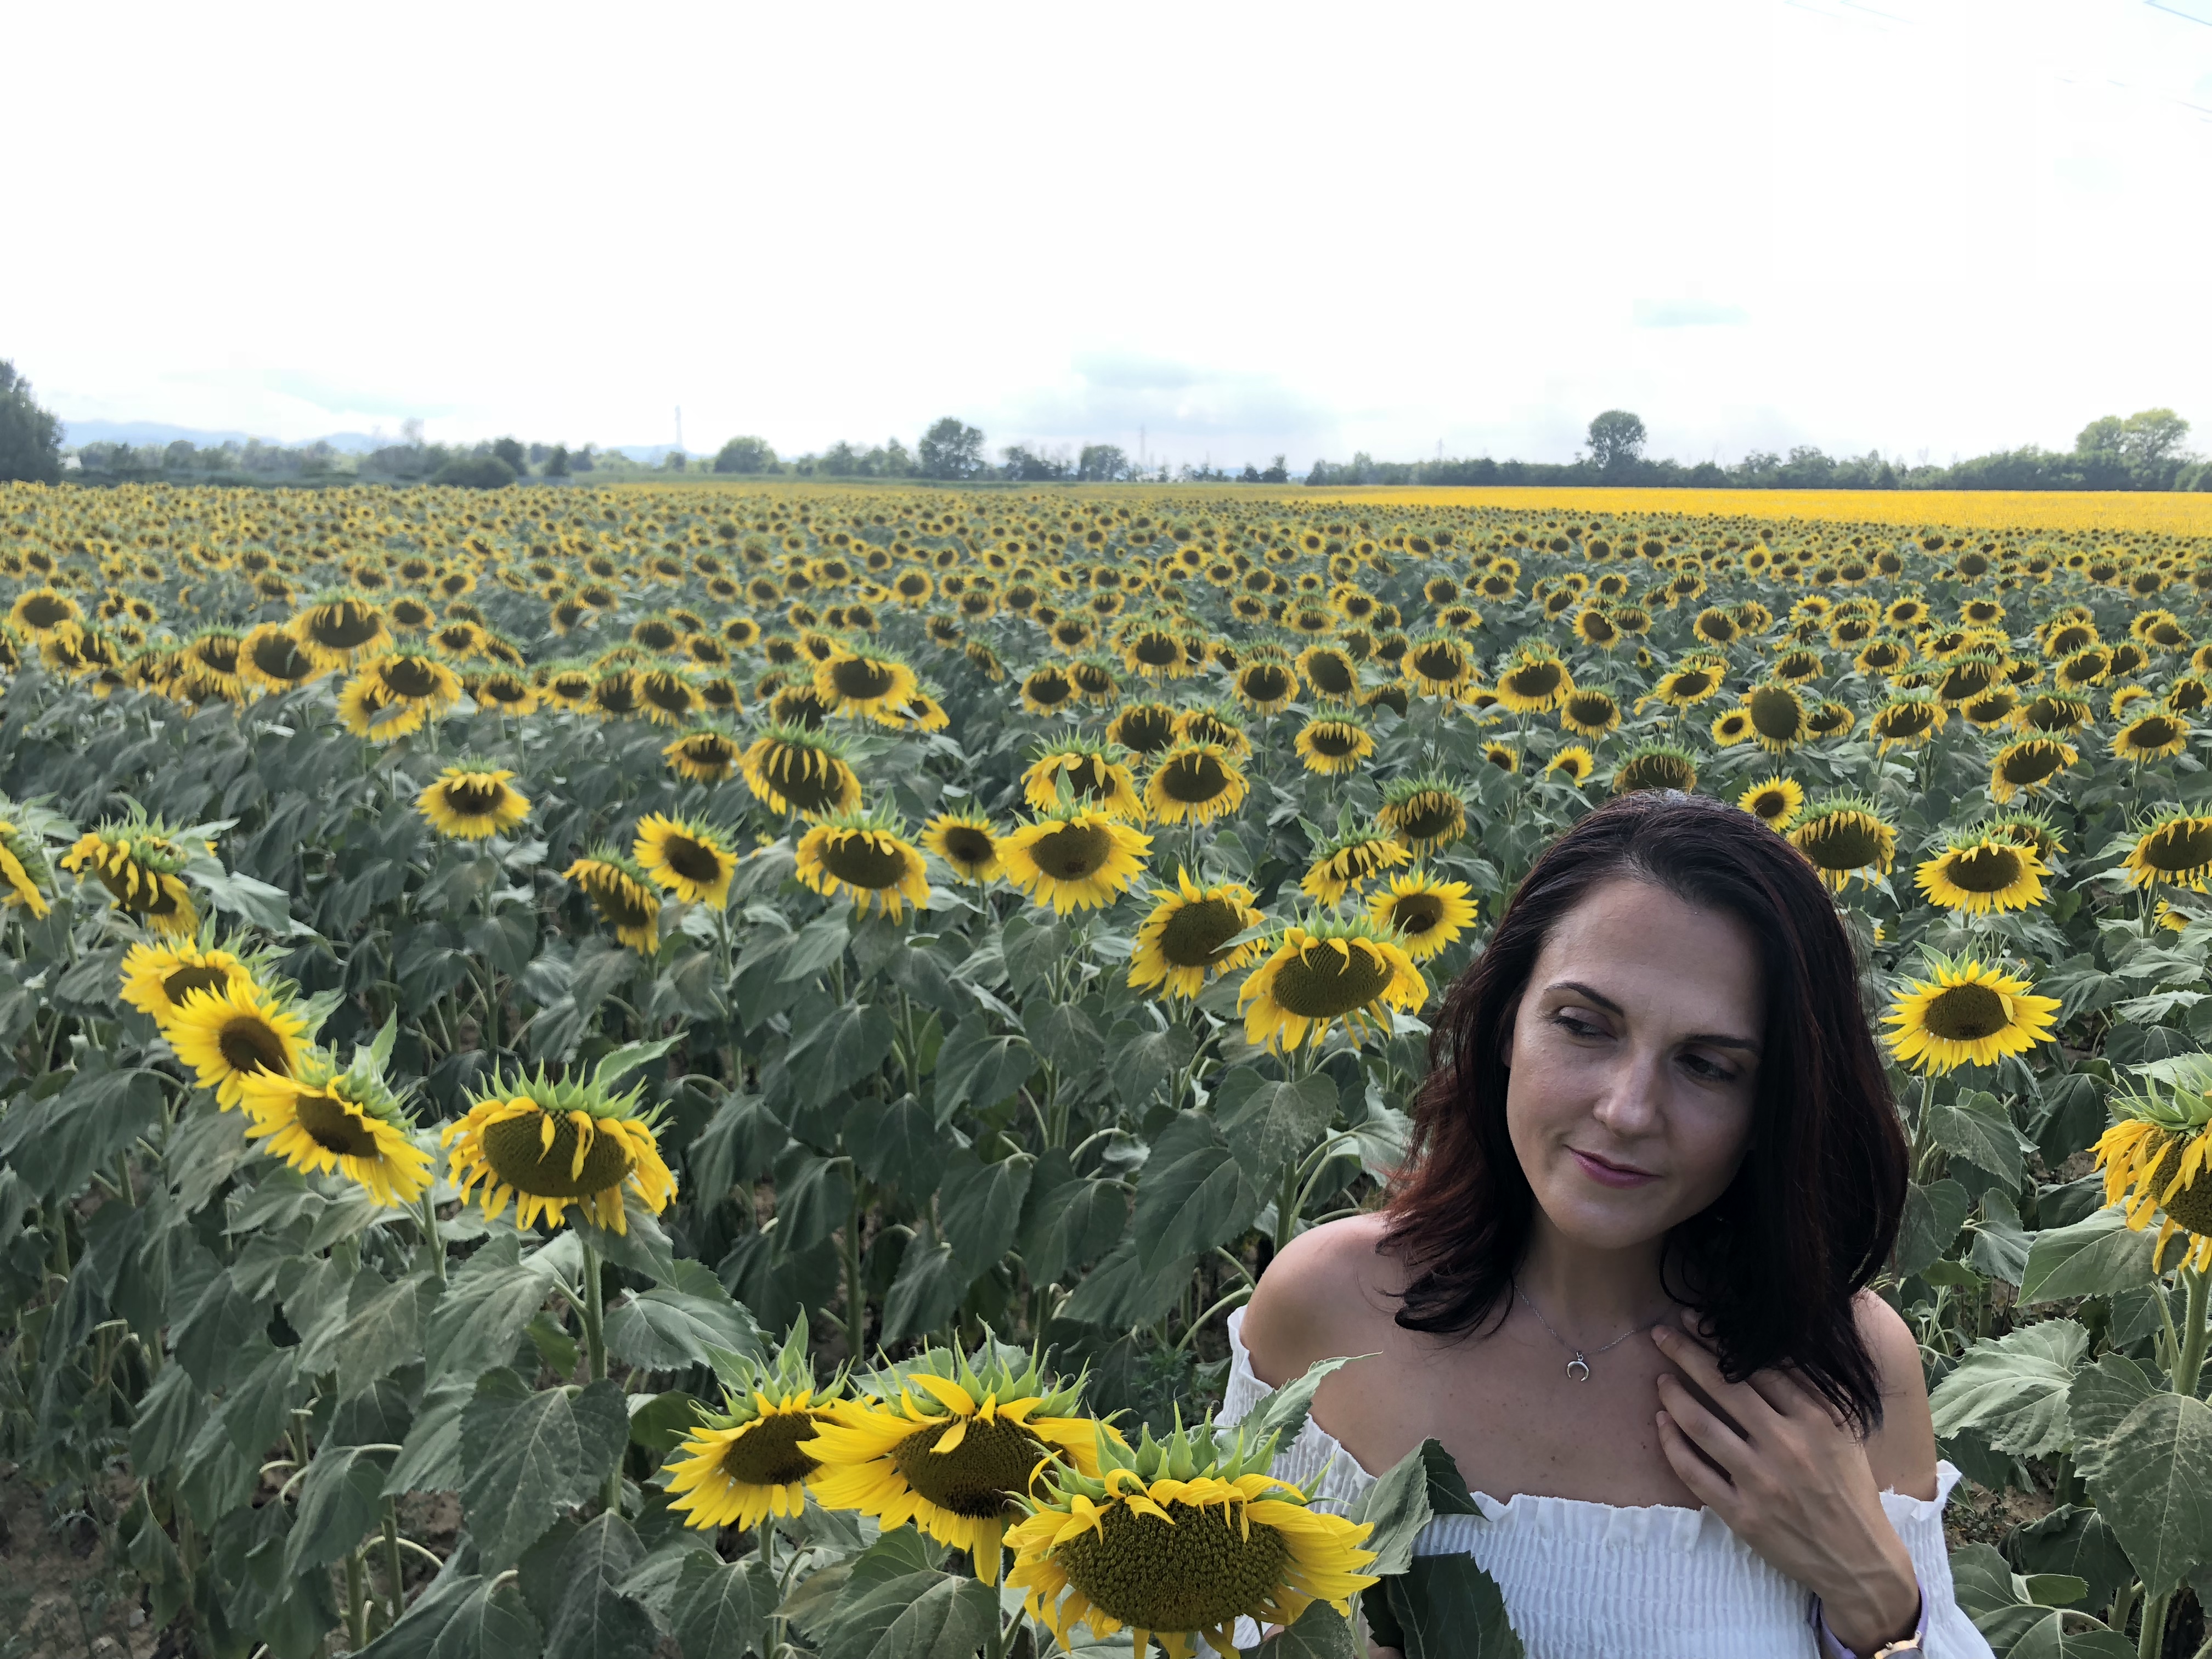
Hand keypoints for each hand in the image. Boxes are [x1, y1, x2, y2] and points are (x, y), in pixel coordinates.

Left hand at [1651, 1319, 1918, 1657]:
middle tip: (1661, 1333)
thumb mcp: (1844, 1435)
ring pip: (1701, 1426)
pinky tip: (1662, 1422)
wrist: (1858, 1561)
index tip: (1695, 1319)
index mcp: (1816, 1422)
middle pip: (1723, 1387)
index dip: (1720, 1339)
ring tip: (1660, 1377)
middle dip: (1686, 1353)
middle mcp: (1786, 1446)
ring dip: (1673, 1395)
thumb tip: (1775, 1348)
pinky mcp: (1741, 1514)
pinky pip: (1693, 1473)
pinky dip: (1672, 1444)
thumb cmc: (1851, 1490)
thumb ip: (1812, 1393)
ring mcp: (1760, 1482)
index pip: (1758, 1367)